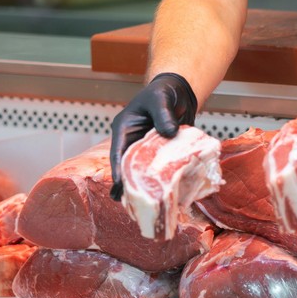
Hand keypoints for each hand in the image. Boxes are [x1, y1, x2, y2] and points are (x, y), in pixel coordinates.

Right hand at [108, 72, 197, 200]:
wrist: (178, 91)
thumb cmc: (164, 91)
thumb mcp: (160, 99)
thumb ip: (163, 114)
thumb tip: (169, 133)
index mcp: (124, 129)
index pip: (118, 152)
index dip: (117, 169)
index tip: (119, 185)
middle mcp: (132, 141)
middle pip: (126, 166)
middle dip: (126, 184)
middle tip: (125, 203)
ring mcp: (146, 149)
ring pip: (140, 170)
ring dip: (141, 186)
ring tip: (140, 206)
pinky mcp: (160, 153)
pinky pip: (157, 168)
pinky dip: (158, 180)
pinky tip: (162, 194)